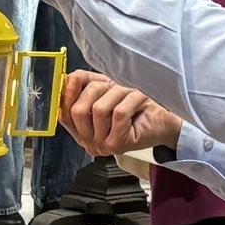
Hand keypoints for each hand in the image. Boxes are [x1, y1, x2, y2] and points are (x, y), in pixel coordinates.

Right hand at [60, 71, 183, 155]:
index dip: (69, 93)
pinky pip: (118, 113)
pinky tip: (139, 97)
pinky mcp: (118, 144)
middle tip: (113, 85)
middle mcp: (88, 142)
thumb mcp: (103, 88)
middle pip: (77, 111)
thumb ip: (81, 83)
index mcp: (81, 131)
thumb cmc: (132, 103)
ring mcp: (102, 146)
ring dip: (116, 93)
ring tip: (129, 92)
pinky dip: (130, 99)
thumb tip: (67, 78)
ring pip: (98, 110)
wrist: (160, 119)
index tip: (78, 78)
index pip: (64, 113)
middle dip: (95, 90)